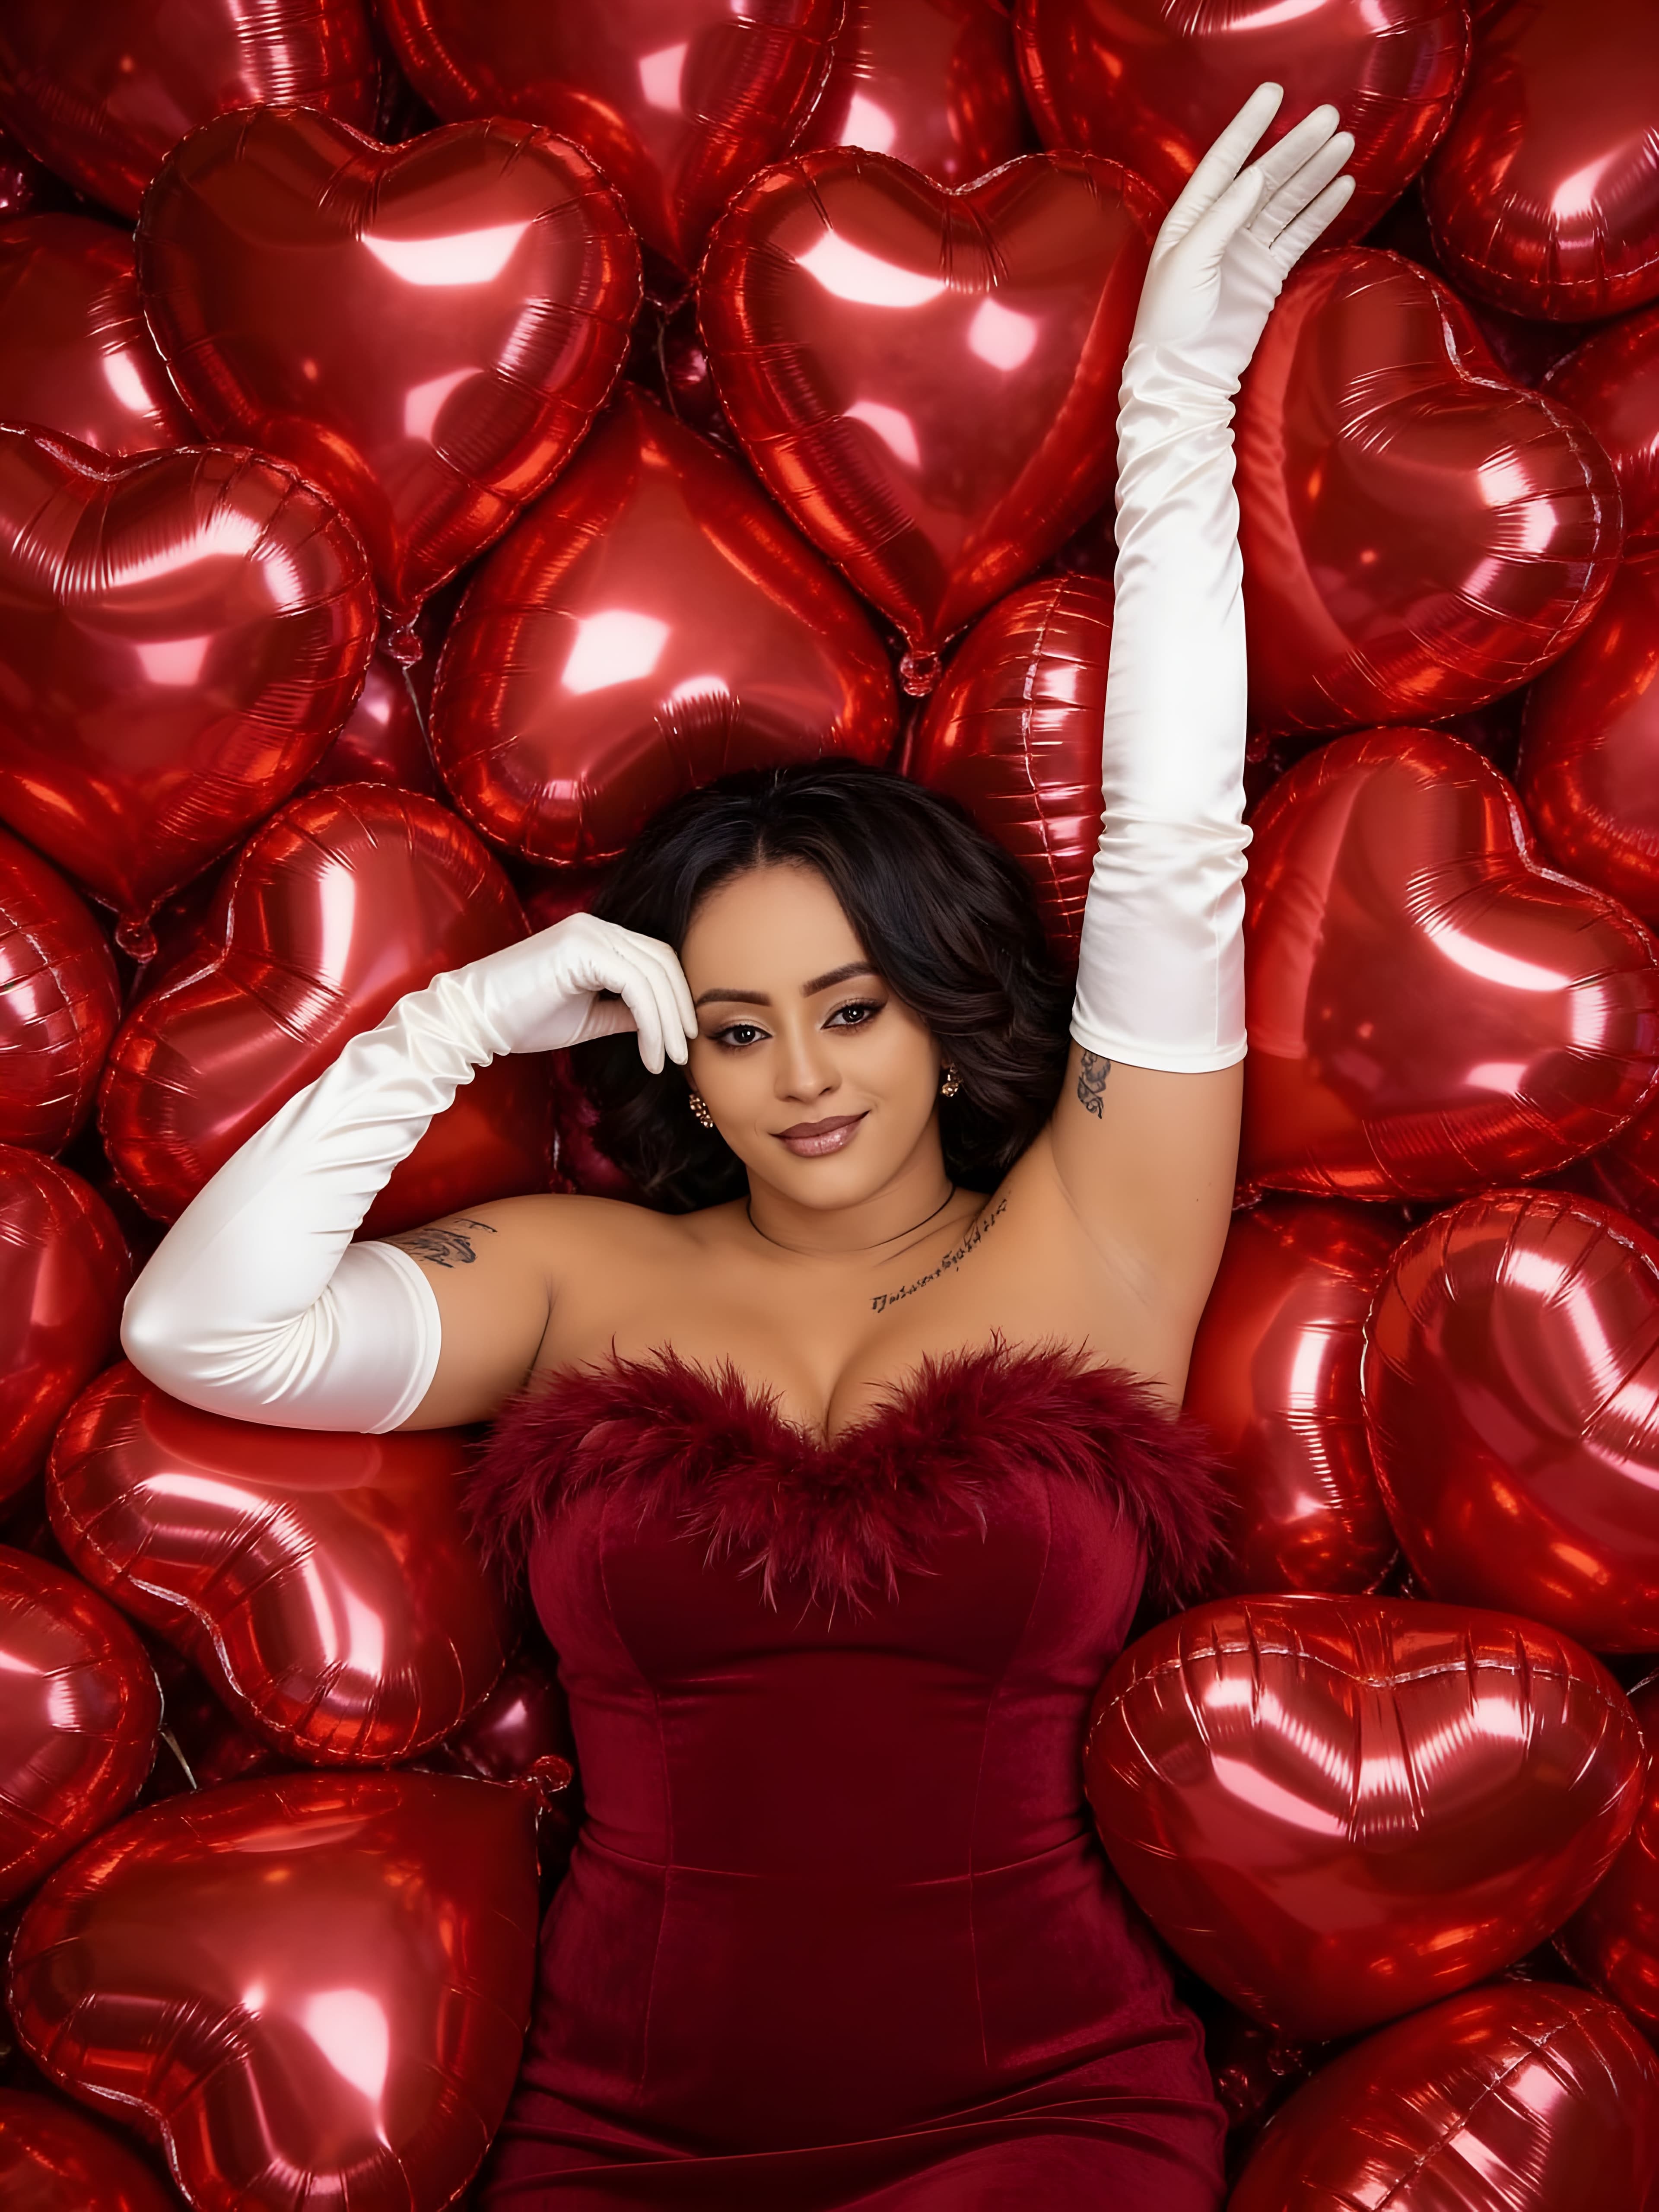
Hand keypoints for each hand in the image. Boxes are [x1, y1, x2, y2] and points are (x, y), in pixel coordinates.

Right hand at [452, 912, 697, 1070]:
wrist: (472, 1020)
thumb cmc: (521, 1020)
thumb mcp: (587, 1018)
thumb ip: (623, 1013)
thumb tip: (657, 1023)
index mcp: (597, 937)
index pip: (654, 959)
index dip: (675, 998)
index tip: (682, 1040)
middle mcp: (596, 927)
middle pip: (661, 962)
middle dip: (679, 1010)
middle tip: (685, 1053)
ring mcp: (588, 933)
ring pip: (653, 974)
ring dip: (667, 1022)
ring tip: (669, 1060)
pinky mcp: (581, 949)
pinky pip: (635, 985)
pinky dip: (650, 1021)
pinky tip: (650, 1052)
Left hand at [1129, 84, 1354, 387]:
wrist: (1186, 374)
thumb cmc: (1171, 320)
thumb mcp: (1187, 262)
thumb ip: (1220, 219)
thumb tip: (1253, 178)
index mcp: (1191, 218)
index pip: (1223, 163)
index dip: (1247, 128)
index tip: (1273, 94)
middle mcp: (1221, 227)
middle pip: (1265, 178)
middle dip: (1295, 147)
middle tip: (1329, 117)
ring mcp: (1247, 250)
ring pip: (1286, 202)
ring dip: (1315, 173)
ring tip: (1344, 143)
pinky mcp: (1268, 273)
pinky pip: (1298, 235)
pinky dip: (1319, 212)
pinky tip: (1341, 186)